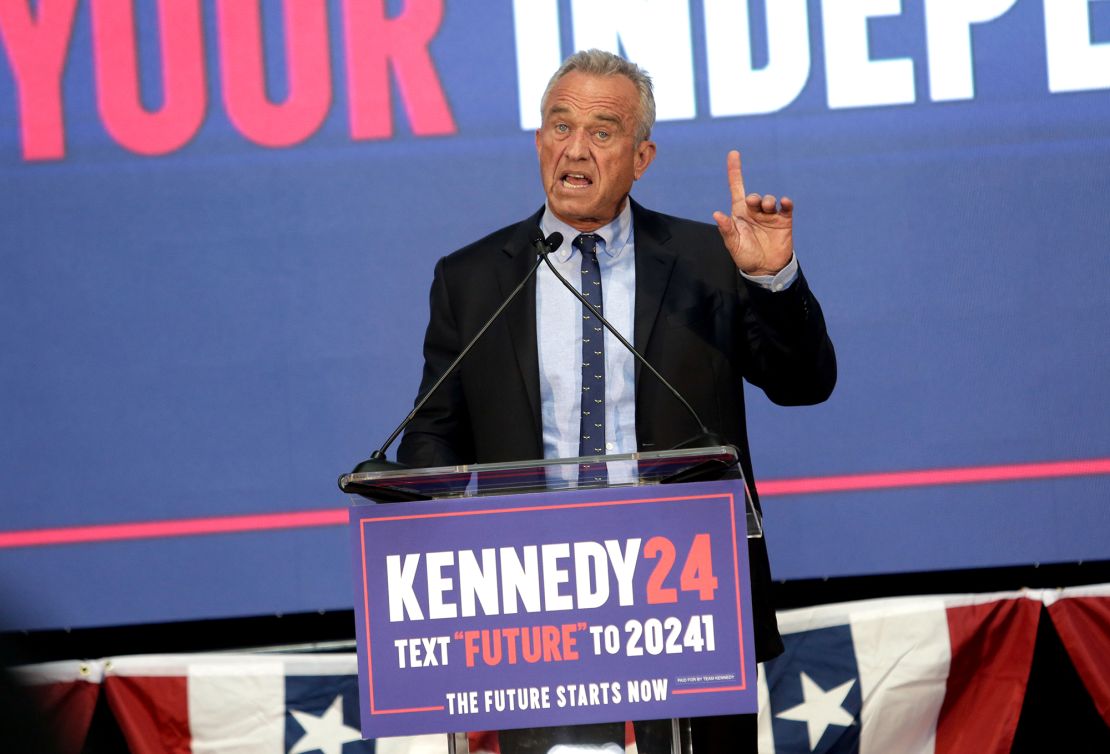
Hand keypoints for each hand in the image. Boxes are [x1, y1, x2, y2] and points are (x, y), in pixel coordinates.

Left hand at [712, 150, 793, 275]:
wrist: (766, 269)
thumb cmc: (745, 256)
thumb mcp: (733, 244)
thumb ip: (726, 229)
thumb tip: (716, 214)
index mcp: (739, 214)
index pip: (736, 188)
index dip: (734, 171)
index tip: (733, 153)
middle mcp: (754, 212)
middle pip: (754, 196)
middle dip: (754, 197)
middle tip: (754, 204)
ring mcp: (770, 215)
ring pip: (769, 199)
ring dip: (768, 201)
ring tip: (767, 209)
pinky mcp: (784, 221)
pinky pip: (786, 207)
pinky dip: (786, 202)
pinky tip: (784, 202)